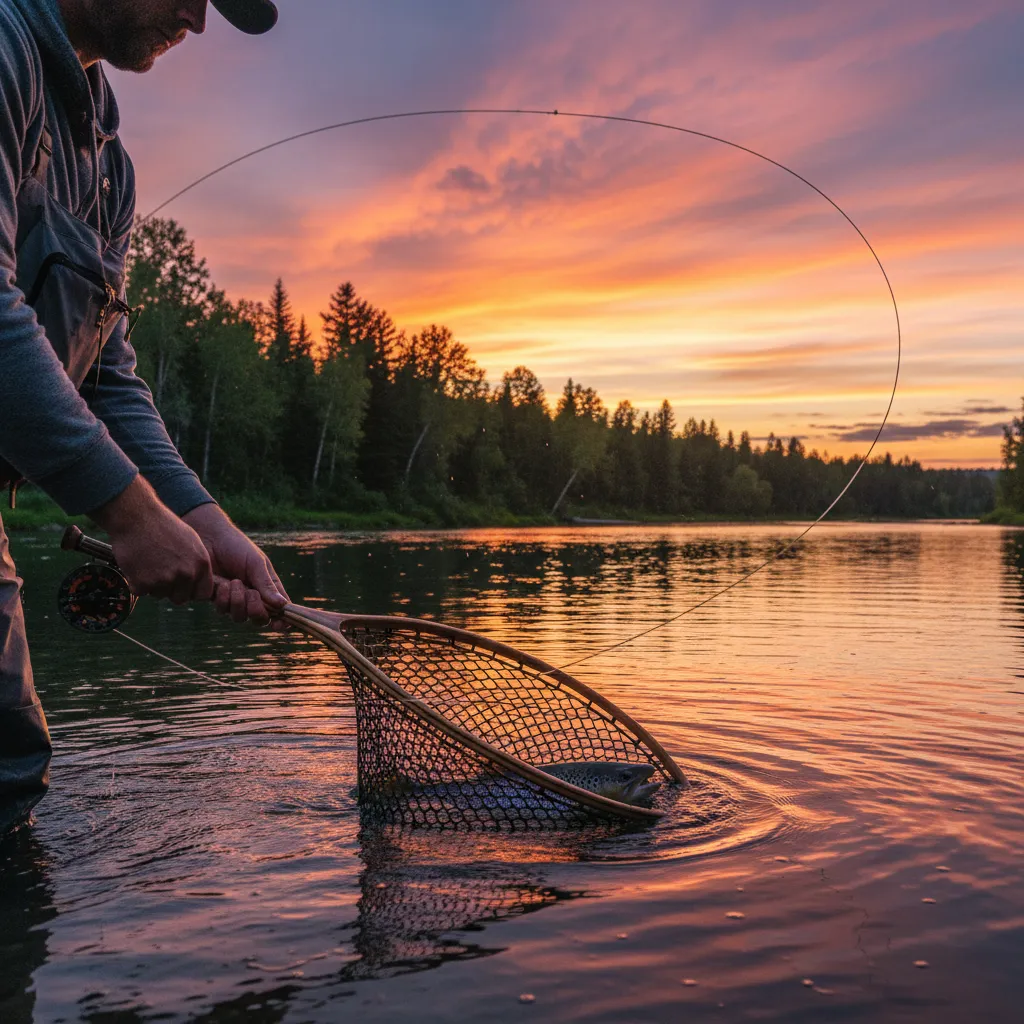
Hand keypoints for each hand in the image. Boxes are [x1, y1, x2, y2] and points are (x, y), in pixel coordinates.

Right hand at [92, 476, 213, 603]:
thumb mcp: (191, 542)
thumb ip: (196, 564)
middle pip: (180, 598)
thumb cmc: (163, 526)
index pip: (203, 593)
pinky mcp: (143, 583)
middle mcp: (186, 574)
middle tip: (160, 573)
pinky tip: (137, 563)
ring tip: (148, 562)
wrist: (136, 516)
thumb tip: (197, 583)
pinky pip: (141, 591)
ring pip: (159, 595)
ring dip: (153, 584)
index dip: (192, 591)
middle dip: (171, 591)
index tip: (184, 586)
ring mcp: (164, 580)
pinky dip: (136, 581)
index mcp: (201, 564)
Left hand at [182, 503, 289, 626]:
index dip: (282, 621)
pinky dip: (223, 598)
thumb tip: (282, 605)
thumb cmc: (237, 546)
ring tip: (233, 582)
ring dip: (237, 602)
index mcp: (268, 588)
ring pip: (240, 618)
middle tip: (251, 593)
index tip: (279, 624)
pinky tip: (221, 583)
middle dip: (256, 610)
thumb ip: (267, 584)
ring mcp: (235, 599)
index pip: (280, 610)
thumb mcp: (256, 563)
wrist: (209, 538)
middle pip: (259, 620)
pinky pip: (222, 610)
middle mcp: (253, 597)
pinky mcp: (217, 599)